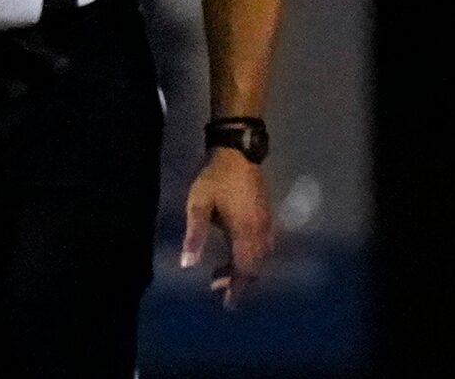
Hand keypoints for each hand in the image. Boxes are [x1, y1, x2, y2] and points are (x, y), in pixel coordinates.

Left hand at [181, 149, 273, 308]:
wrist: (238, 152)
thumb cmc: (214, 177)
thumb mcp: (198, 204)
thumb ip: (194, 235)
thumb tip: (187, 265)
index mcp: (245, 231)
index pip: (245, 269)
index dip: (237, 287)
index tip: (227, 303)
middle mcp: (261, 232)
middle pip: (255, 267)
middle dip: (237, 280)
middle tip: (214, 285)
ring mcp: (267, 224)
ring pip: (261, 258)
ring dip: (243, 269)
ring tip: (219, 273)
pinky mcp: (267, 217)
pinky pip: (264, 247)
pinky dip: (251, 257)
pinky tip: (235, 254)